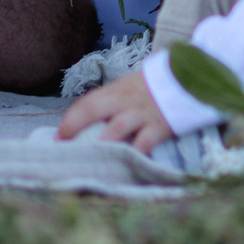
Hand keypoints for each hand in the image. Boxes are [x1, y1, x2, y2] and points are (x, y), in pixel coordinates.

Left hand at [57, 71, 175, 152]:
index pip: (87, 102)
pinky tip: (127, 165)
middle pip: (95, 109)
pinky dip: (136, 153)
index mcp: (114, 92)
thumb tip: (82, 126)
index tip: (58, 137)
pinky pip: (146, 141)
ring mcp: (142, 113)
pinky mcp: (160, 126)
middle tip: (65, 145)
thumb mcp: (127, 90)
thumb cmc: (150, 90)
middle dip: (76, 126)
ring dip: (102, 142)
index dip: (70, 119)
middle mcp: (124, 101)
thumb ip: (109, 105)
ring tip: (91, 157)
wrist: (185, 78)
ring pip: (118, 126)